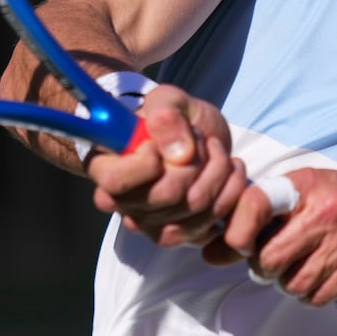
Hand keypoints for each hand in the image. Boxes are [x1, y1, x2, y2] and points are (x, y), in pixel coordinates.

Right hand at [86, 84, 247, 247]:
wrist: (196, 139)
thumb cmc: (172, 119)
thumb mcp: (168, 101)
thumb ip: (167, 116)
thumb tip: (180, 152)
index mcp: (105, 167)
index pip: (116, 181)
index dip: (146, 163)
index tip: (161, 143)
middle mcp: (123, 203)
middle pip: (165, 195)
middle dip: (195, 161)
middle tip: (202, 140)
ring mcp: (151, 224)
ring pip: (194, 208)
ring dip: (218, 172)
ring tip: (217, 150)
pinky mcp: (181, 234)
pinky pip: (212, 223)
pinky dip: (231, 193)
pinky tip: (230, 171)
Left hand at [216, 170, 336, 305]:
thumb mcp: (314, 192)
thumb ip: (263, 217)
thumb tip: (209, 253)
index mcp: (307, 185)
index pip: (252, 204)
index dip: (236, 232)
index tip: (239, 244)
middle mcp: (325, 211)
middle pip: (267, 257)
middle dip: (263, 268)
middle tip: (274, 264)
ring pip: (291, 283)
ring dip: (290, 284)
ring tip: (305, 268)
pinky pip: (317, 297)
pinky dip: (314, 295)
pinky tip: (327, 278)